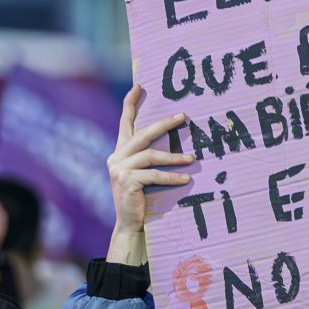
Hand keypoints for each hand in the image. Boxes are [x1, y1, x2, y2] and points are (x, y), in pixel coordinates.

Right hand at [105, 84, 192, 265]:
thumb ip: (145, 157)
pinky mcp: (126, 181)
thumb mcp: (140, 174)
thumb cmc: (139, 198)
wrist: (129, 223)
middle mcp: (115, 157)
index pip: (125, 124)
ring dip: (174, 156)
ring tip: (192, 158)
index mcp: (119, 153)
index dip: (130, 104)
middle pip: (142, 134)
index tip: (138, 86)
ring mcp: (119, 169)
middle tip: (183, 116)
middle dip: (163, 124)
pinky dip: (171, 176)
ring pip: (151, 155)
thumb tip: (170, 141)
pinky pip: (153, 174)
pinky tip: (185, 177)